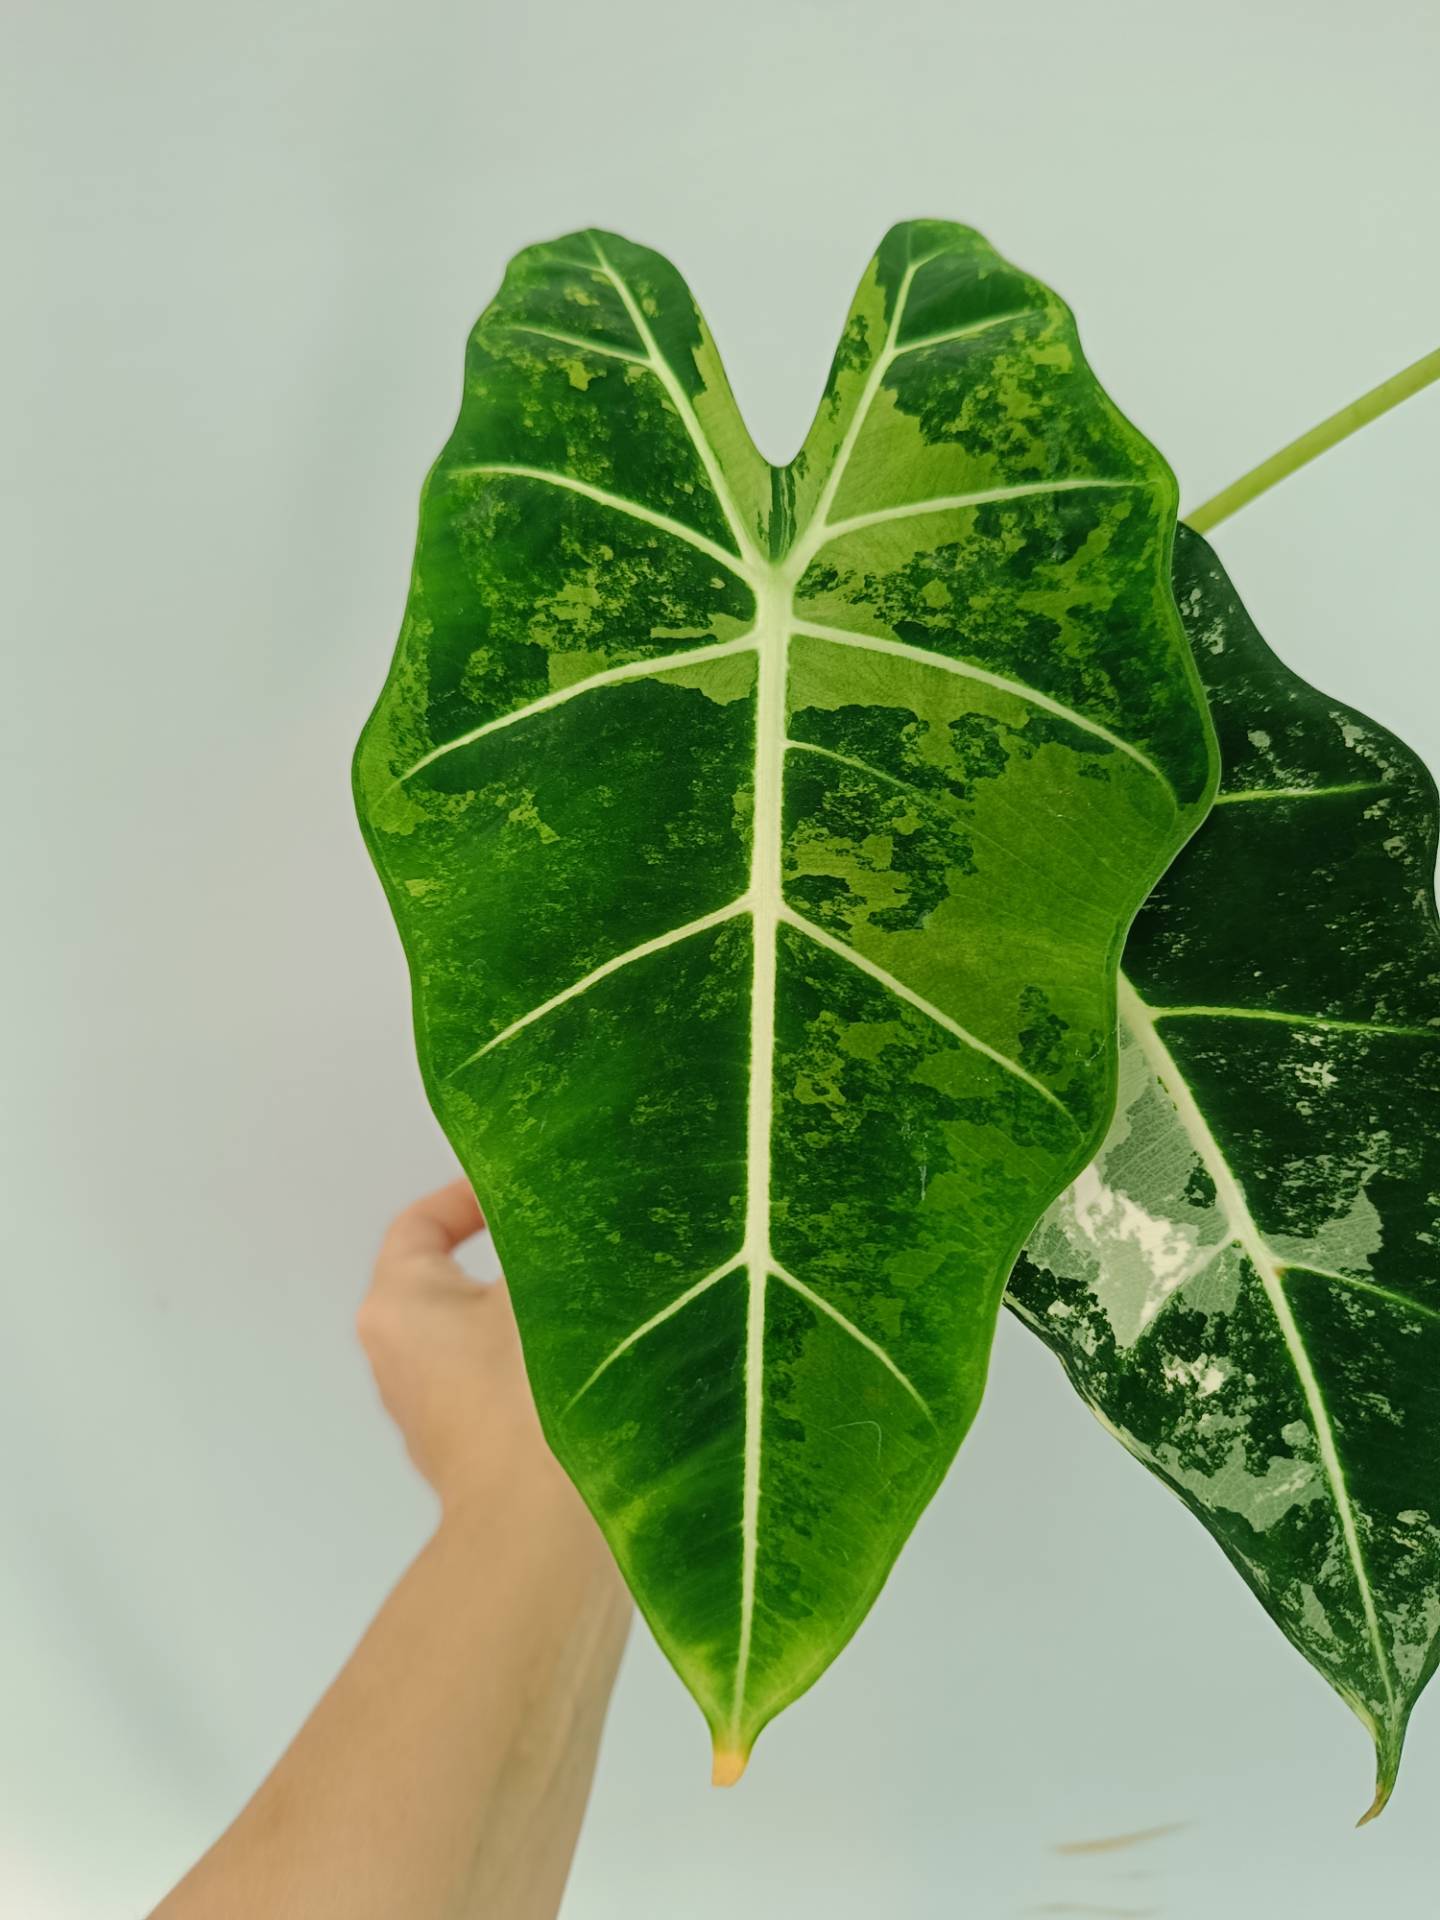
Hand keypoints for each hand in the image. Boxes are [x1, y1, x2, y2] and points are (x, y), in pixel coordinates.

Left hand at [356, 1176, 586, 1526]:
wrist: (544, 1531)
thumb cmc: (529, 1396)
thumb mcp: (547, 1288)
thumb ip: (554, 1241)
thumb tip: (575, 1211)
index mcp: (398, 1305)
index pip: (421, 1225)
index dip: (471, 1196)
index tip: (527, 1190)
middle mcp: (399, 1359)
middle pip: (455, 1281)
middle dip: (516, 1258)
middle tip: (577, 1242)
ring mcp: (434, 1414)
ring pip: (486, 1340)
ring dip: (537, 1318)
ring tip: (598, 1300)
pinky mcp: (474, 1453)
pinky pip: (506, 1387)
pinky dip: (542, 1368)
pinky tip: (600, 1360)